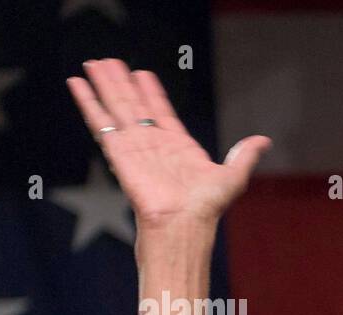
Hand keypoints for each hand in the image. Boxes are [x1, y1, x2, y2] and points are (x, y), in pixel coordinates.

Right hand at [66, 58, 270, 229]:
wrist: (182, 224)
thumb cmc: (207, 207)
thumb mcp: (233, 176)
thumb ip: (245, 155)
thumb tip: (264, 140)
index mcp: (178, 147)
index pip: (161, 112)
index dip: (152, 93)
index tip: (143, 74)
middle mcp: (154, 144)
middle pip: (134, 105)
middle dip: (123, 83)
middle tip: (110, 61)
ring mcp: (135, 147)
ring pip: (117, 107)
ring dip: (105, 85)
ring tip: (95, 64)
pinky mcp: (118, 152)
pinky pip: (100, 122)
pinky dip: (88, 102)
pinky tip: (78, 83)